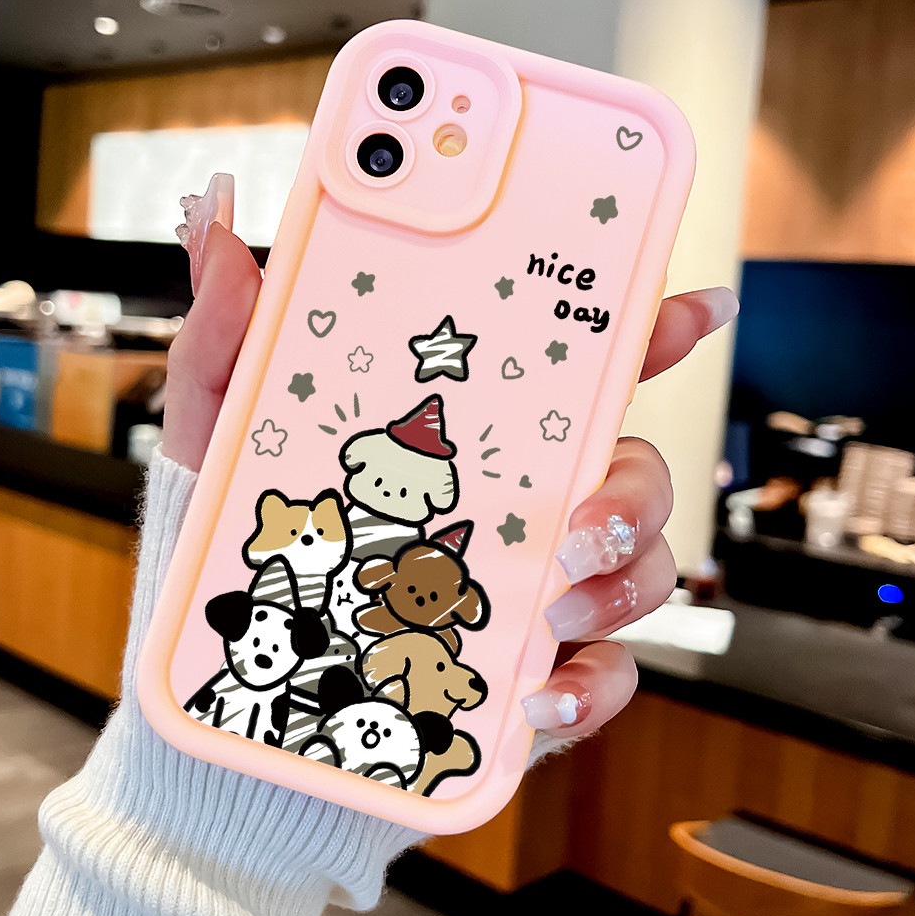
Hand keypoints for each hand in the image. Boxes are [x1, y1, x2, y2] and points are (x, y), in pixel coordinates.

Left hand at [162, 219, 737, 741]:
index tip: (697, 307)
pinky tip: (540, 687)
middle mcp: (528, 499)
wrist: (252, 668)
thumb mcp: (229, 426)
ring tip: (554, 599)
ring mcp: (540, 583)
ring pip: (638, 564)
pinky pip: (604, 673)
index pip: (579, 366)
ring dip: (620, 579)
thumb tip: (217, 228)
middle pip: (632, 467)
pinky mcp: (536, 664)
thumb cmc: (254, 533)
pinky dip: (591, 683)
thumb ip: (229, 332)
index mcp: (480, 430)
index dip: (648, 329)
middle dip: (635, 485)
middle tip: (584, 513)